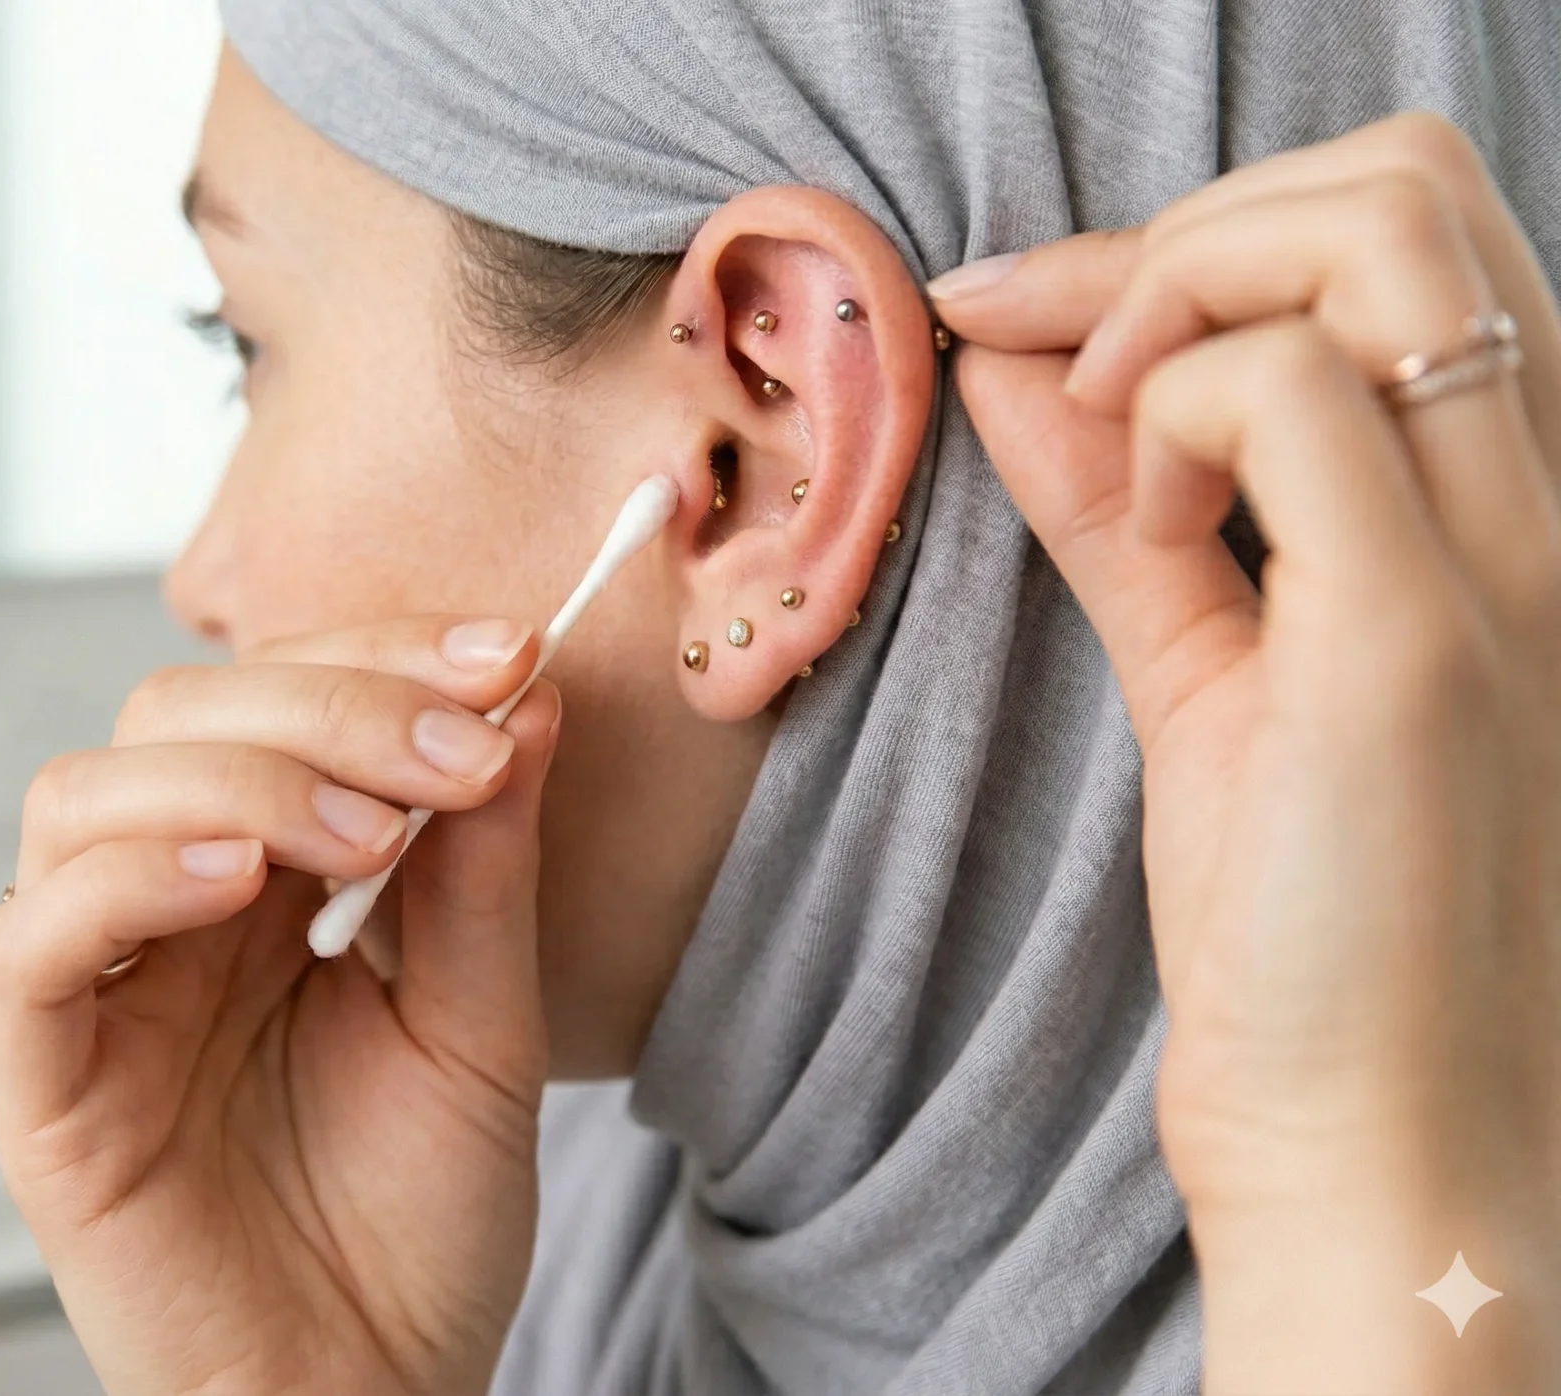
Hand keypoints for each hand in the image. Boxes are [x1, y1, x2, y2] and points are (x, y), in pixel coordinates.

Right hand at [0, 616, 559, 1394]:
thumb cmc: (420, 1237)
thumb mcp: (484, 1031)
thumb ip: (485, 872)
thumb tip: (525, 695)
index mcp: (260, 888)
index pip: (273, 703)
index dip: (375, 657)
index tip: (504, 658)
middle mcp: (163, 920)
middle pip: (170, 718)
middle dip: (321, 702)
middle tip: (455, 751)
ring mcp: (97, 1001)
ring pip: (78, 798)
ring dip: (230, 776)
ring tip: (363, 835)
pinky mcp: (46, 1092)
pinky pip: (26, 947)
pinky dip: (118, 881)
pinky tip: (235, 880)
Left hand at [936, 112, 1560, 1389]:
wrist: (1371, 1140)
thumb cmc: (1303, 925)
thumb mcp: (1203, 668)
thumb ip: (1121, 509)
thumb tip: (1014, 365)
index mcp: (1499, 501)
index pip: (1411, 224)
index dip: (1198, 230)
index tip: (1033, 321)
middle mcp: (1539, 502)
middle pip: (1406, 184)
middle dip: (1187, 225)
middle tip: (1072, 360)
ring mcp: (1496, 561)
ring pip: (1373, 236)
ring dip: (1179, 290)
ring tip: (1110, 440)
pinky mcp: (1415, 644)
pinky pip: (1290, 397)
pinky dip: (1166, 414)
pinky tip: (1137, 527)